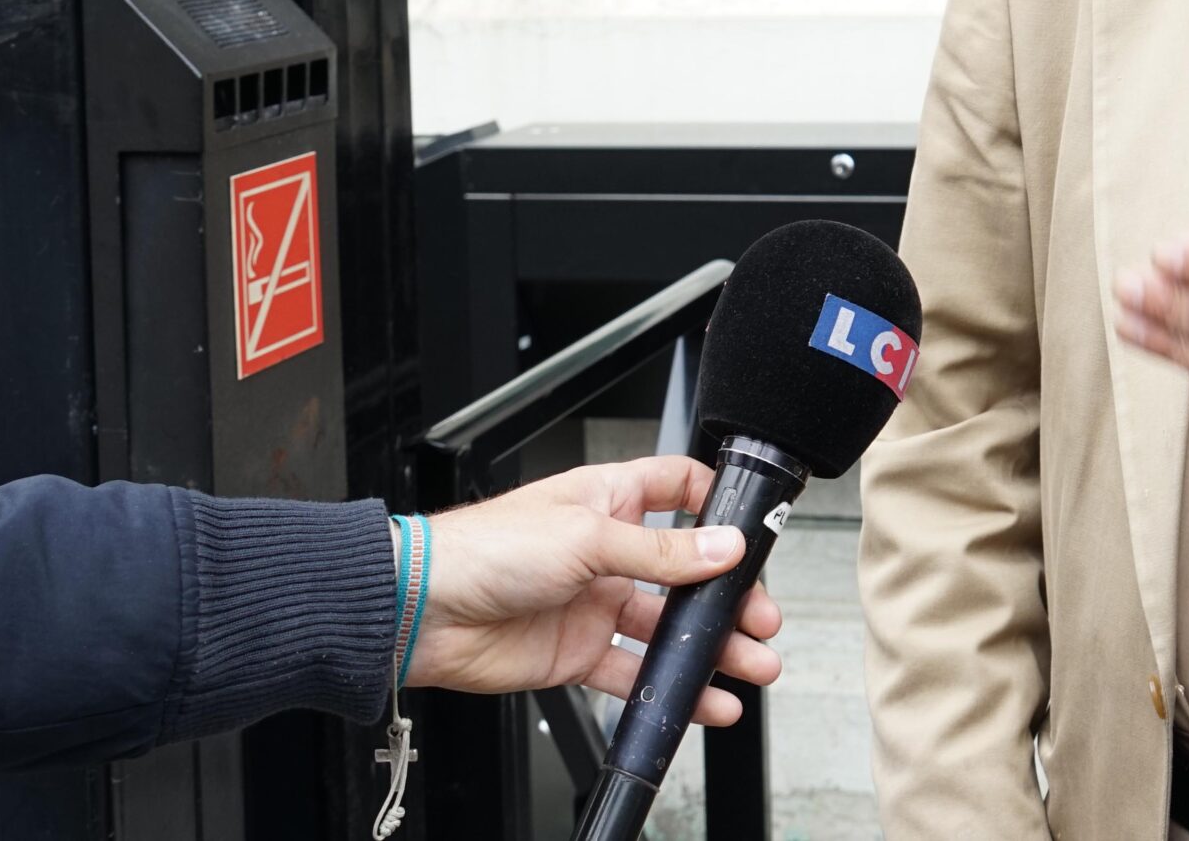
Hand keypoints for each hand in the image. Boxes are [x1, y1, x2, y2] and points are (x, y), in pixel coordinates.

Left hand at [401, 457, 785, 722]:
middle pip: (684, 571)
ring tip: (751, 666)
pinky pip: (635, 671)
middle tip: (763, 619)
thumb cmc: (487, 548)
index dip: (716, 506)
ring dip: (710, 648)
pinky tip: (702, 699)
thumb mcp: (589, 537)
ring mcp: (593, 602)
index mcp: (608, 499)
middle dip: (727, 597)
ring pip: (667, 628)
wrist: (425, 610)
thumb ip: (662, 551)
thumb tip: (724, 546)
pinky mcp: (578, 651)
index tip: (753, 531)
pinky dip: (671, 688)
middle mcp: (605, 550)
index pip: (676, 488)